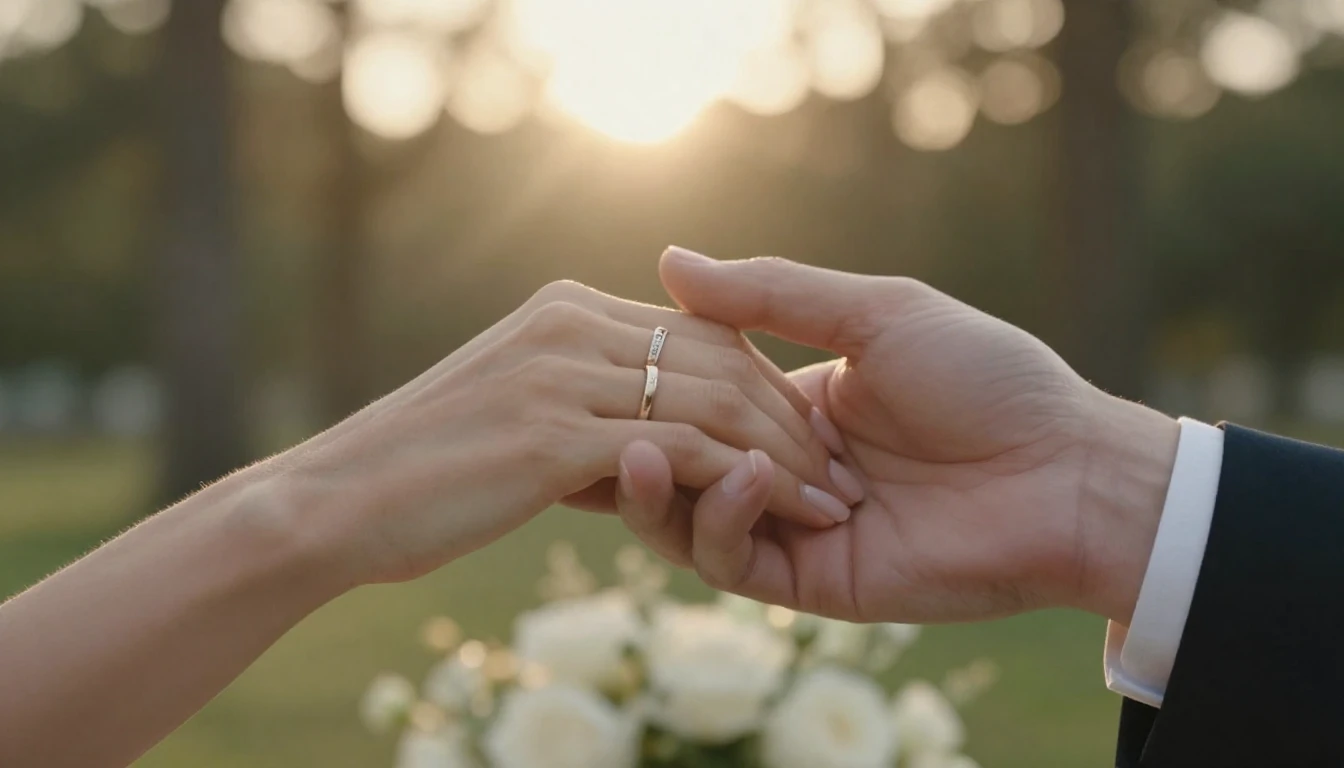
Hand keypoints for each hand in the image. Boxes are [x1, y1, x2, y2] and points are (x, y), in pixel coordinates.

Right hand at [261, 280, 859, 586]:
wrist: (332, 503)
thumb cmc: (419, 473)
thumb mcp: (510, 416)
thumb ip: (580, 408)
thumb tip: (639, 443)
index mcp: (564, 312)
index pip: (697, 332)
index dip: (763, 384)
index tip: (807, 435)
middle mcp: (571, 326)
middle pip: (720, 357)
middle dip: (791, 416)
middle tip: (842, 470)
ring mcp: (564, 375)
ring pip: (714, 399)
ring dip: (785, 453)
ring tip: (835, 500)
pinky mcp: (557, 434)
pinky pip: (685, 449)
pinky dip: (750, 482)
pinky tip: (788, 517)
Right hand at [617, 249, 1179, 624]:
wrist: (1067, 471)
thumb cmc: (987, 379)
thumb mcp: (874, 312)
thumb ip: (771, 293)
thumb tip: (668, 259)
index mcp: (796, 402)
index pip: (692, 395)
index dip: (647, 380)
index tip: (605, 353)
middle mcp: (784, 466)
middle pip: (675, 460)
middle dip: (633, 436)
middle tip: (589, 412)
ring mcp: (793, 528)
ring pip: (686, 520)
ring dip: (656, 486)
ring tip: (639, 451)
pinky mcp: (811, 581)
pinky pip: (733, 562)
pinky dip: (720, 522)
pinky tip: (743, 480)